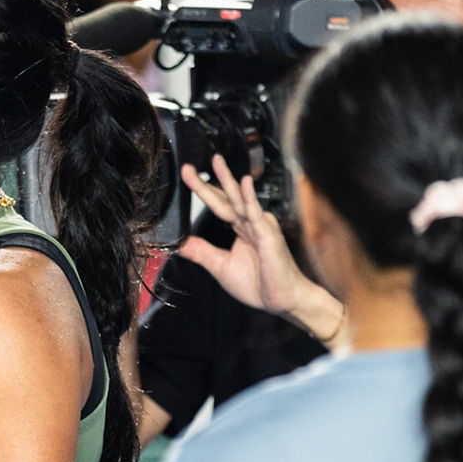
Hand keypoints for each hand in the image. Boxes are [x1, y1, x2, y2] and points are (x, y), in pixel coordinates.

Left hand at [177, 157, 339, 338]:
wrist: (283, 299)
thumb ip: (201, 252)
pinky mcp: (268, 234)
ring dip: (227, 180)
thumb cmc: (259, 284)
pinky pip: (256, 213)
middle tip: (188, 167)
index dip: (203, 192)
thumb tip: (179, 243)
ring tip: (216, 162)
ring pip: (239, 200)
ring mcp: (260, 226)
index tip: (187, 178)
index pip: (217, 205)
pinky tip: (244, 183)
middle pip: (224, 198)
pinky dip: (249, 198)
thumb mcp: (220, 267)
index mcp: (240, 229)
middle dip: (206, 182)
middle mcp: (250, 223)